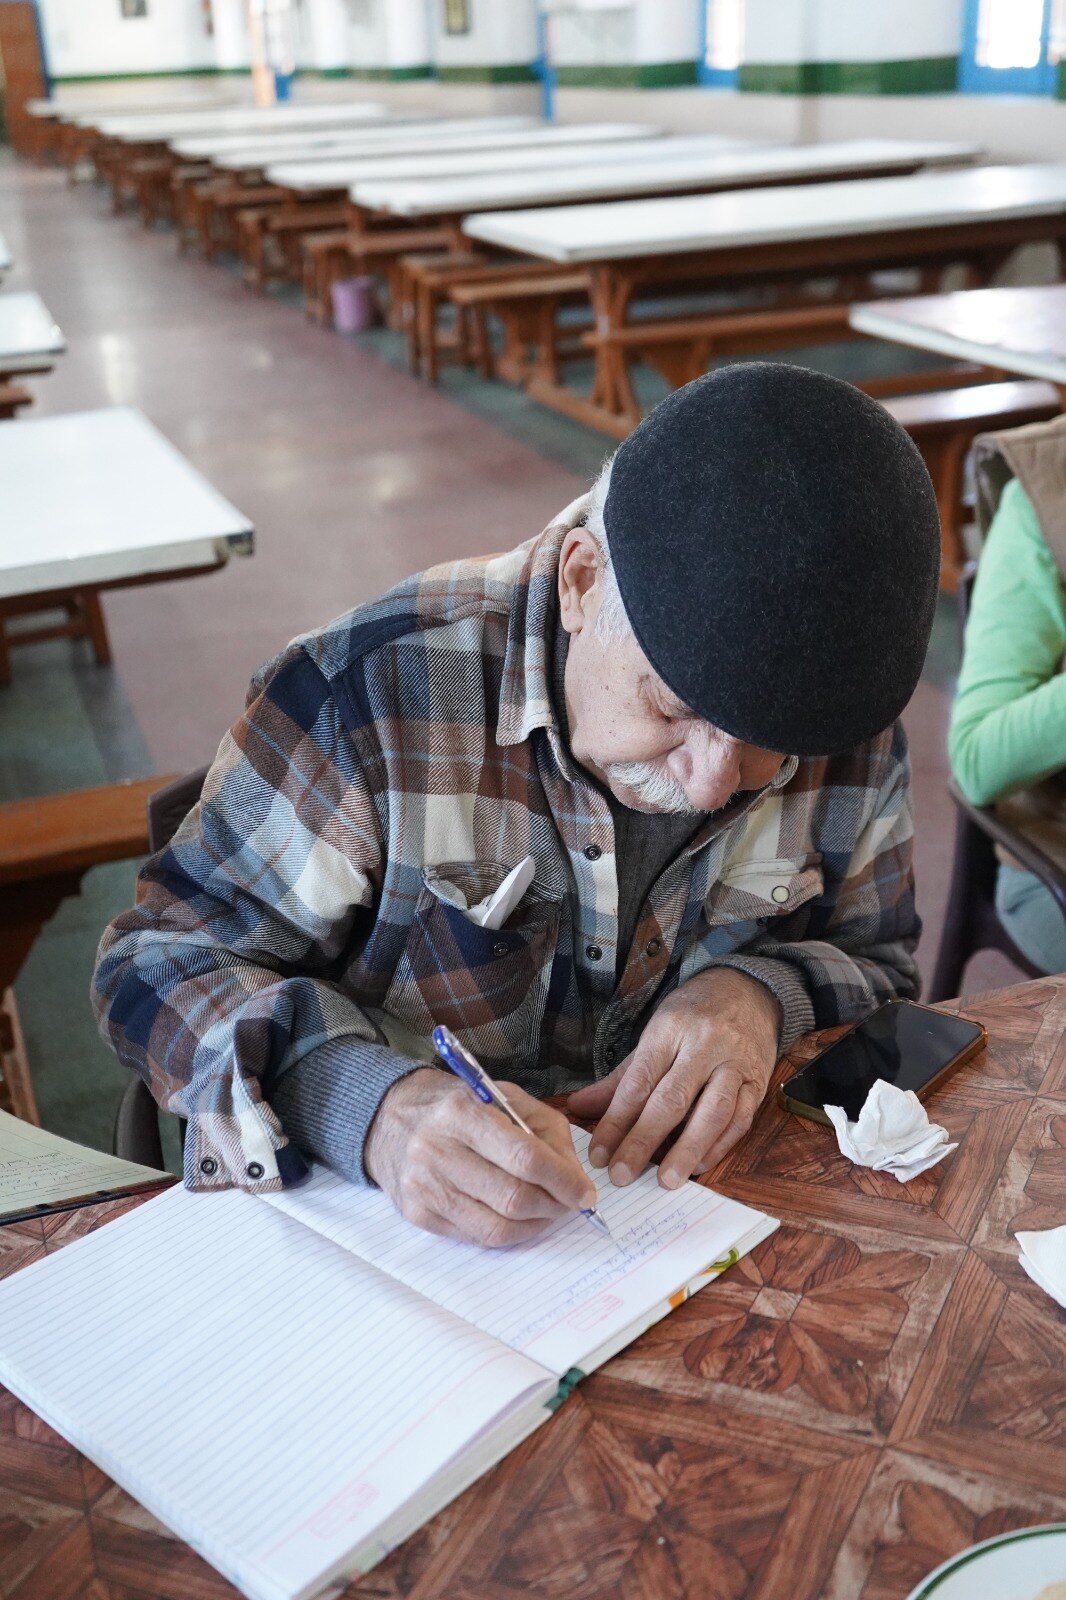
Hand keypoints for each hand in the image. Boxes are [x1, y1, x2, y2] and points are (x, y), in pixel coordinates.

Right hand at [364, 1068, 596, 1247]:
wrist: (390, 1119)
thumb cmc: (456, 1106)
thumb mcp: (504, 1098)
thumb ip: (546, 1131)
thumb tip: (575, 1177)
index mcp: (463, 1112)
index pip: (525, 1157)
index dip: (563, 1180)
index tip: (585, 1192)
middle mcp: (437, 1150)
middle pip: (513, 1197)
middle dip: (553, 1206)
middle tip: (568, 1203)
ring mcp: (424, 1187)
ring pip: (496, 1228)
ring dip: (534, 1225)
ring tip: (545, 1211)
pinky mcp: (417, 1215)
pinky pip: (475, 1238)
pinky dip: (507, 1234)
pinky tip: (516, 1218)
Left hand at [566, 968, 779, 1188]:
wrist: (747, 990)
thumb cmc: (693, 1015)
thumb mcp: (654, 1033)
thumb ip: (621, 1077)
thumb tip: (579, 1107)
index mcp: (670, 1030)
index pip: (638, 1082)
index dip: (616, 1121)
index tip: (599, 1154)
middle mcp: (705, 1046)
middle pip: (672, 1099)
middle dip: (644, 1141)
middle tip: (623, 1175)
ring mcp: (735, 1064)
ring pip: (713, 1112)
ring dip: (688, 1149)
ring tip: (666, 1180)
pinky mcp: (757, 1082)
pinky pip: (741, 1119)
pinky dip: (720, 1146)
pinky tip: (701, 1165)